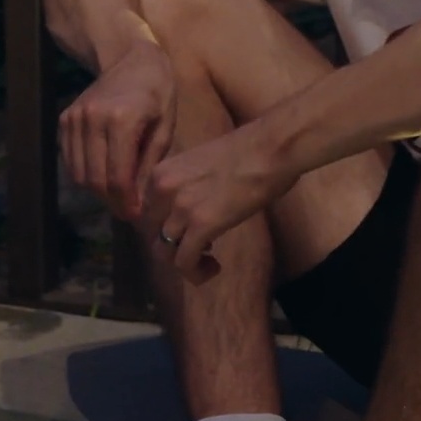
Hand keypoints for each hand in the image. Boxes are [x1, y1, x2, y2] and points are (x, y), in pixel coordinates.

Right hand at [58, 40, 175, 221]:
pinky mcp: (64, 119)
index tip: (136, 216)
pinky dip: (84, 173)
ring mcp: (73, 118)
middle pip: (94, 178)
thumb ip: (149, 163)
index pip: (117, 176)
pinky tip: (104, 175)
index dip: (125, 201)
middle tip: (127, 211)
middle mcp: (91, 119)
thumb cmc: (158, 91)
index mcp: (121, 120)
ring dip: (96, 191)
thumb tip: (137, 200)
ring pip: (78, 173)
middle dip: (111, 201)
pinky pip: (70, 159)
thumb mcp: (165, 126)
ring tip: (118, 196)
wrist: (132, 58)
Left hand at [142, 121, 287, 282]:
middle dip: (173, 246)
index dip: (167, 227)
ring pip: (165, 252)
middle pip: (153, 234)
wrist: (272, 148)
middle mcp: (162, 190)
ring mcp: (180, 208)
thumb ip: (186, 185)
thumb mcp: (201, 164)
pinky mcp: (201, 226)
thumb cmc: (249, 149)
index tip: (188, 230)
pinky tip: (214, 268)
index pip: (147, 214)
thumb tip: (192, 207)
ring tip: (209, 261)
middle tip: (200, 247)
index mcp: (161, 172)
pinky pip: (185, 262)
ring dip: (185, 262)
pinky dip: (196, 273)